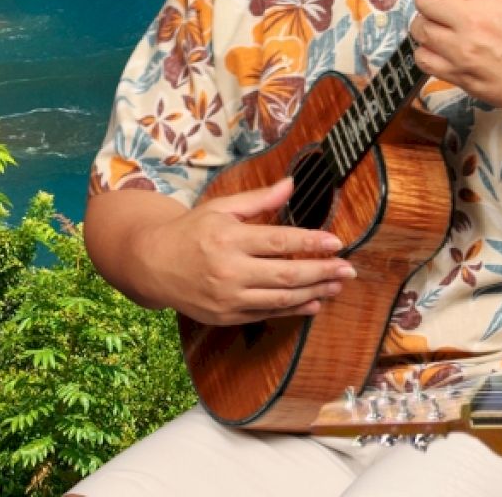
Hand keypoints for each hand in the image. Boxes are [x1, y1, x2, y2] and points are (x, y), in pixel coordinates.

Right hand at [144, 176, 354, 325]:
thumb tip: (292, 183)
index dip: (311, 243)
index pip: (280, 242)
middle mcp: (229, 272)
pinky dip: (291, 310)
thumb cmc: (191, 230)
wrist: (152, 264)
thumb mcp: (222, 207)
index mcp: (230, 239)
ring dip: (313, 293)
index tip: (336, 242)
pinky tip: (313, 303)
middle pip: (285, 275)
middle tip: (348, 268)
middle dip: (321, 272)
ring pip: (279, 299)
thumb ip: (259, 199)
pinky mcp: (224, 317)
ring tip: (337, 285)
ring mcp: (227, 298)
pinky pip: (265, 315)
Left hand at [411, 0, 501, 115]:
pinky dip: (428, 52)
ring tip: (444, 27)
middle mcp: (470, 23)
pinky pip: (424, 61)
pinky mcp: (461, 78)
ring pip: (419, 30)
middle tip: (448, 4)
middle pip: (425, 0)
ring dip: (429, 24)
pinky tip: (444, 49)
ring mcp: (462, 53)